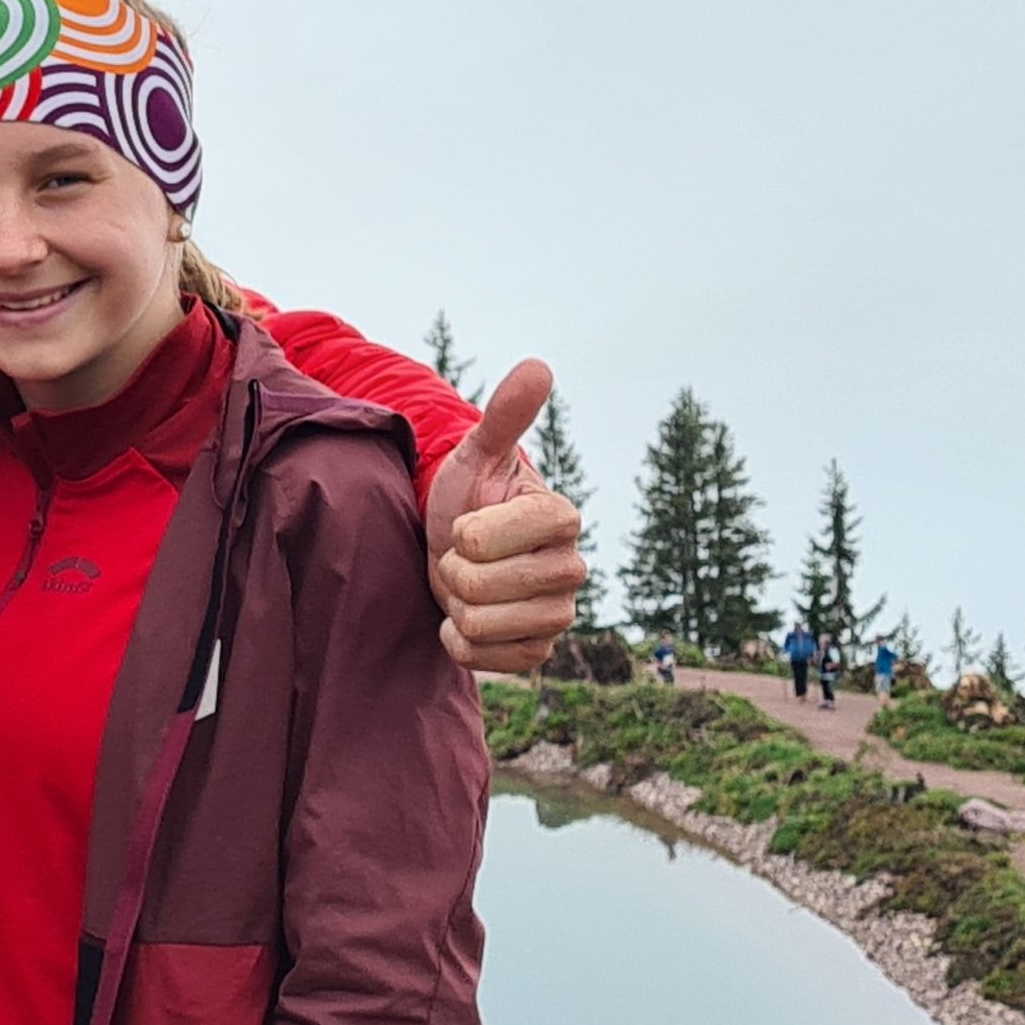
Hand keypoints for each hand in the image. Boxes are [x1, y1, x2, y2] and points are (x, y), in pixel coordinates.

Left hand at [424, 358, 585, 673]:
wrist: (456, 548)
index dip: (461, 533)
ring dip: (455, 605)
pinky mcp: (540, 652)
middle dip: (452, 570)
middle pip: (479, 584)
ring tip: (466, 585)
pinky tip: (468, 618)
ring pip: (481, 624)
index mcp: (560, 517)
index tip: (467, 524)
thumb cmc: (468, 496)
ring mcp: (560, 614)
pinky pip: (486, 658)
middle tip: (461, 556)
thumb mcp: (477, 453)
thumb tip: (538, 367)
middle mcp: (572, 568)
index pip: (485, 538)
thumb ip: (505, 415)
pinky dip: (461, 642)